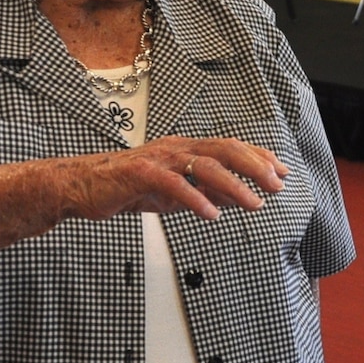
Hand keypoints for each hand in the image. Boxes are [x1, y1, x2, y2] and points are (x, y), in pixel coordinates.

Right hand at [57, 135, 288, 222]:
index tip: (283, 172)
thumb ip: (204, 191)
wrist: (80, 186)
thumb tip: (237, 198)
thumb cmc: (126, 186)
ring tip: (255, 204)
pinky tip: (212, 214)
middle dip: (255, 167)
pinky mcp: (140, 174)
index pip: (231, 149)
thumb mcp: (174, 192)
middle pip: (224, 150)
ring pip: (205, 166)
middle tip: (277, 185)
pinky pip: (173, 185)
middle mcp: (176, 148)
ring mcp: (158, 159)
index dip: (259, 158)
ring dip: (234, 185)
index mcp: (185, 149)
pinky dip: (195, 199)